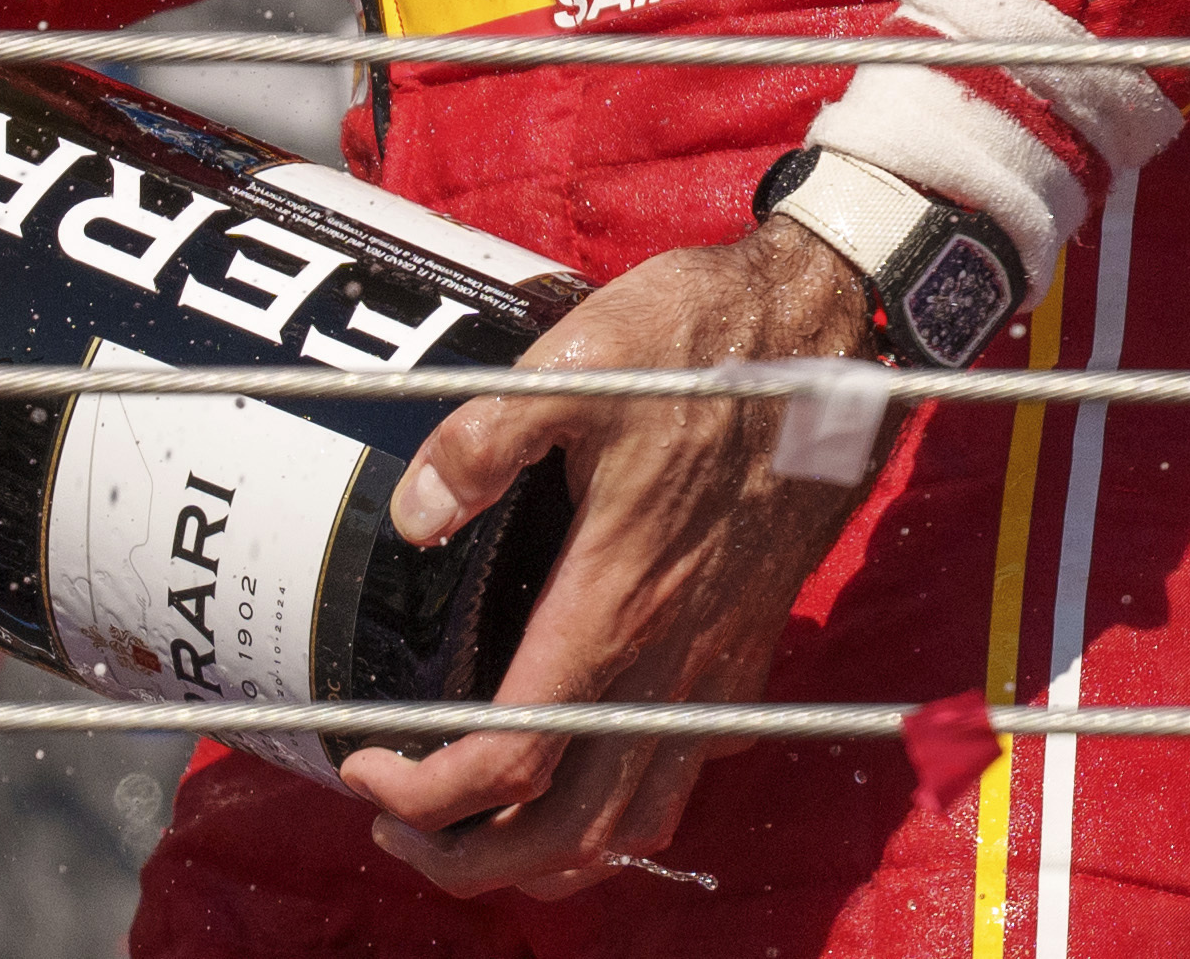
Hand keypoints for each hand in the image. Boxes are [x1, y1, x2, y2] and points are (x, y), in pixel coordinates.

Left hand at [335, 221, 885, 899]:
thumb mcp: (576, 363)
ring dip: (550, 855)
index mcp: (615, 602)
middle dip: (474, 859)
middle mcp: (671, 656)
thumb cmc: (702, 346)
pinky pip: (685, 773)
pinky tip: (584, 775)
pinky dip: (624, 813)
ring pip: (637, 822)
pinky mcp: (745, 646)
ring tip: (481, 835)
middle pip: (571, 829)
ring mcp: (715, 661)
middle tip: (399, 829)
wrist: (823, 330)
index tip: (366, 768)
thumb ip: (484, 437)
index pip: (512, 754)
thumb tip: (415, 514)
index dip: (425, 789)